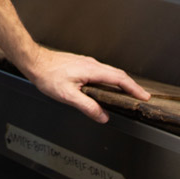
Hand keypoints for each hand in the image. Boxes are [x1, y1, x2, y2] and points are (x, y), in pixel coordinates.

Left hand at [24, 47, 150, 122]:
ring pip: (111, 72)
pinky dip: (112, 79)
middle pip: (118, 74)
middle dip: (132, 86)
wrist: (36, 62)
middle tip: (141, 96)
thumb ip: (87, 106)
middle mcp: (93, 64)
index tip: (143, 96)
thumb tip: (102, 116)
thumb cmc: (49, 76)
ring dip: (122, 82)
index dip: (133, 88)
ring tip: (128, 92)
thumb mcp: (68, 96)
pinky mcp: (82, 64)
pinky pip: (103, 71)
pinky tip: (108, 85)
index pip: (119, 79)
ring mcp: (88, 63)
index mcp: (92, 71)